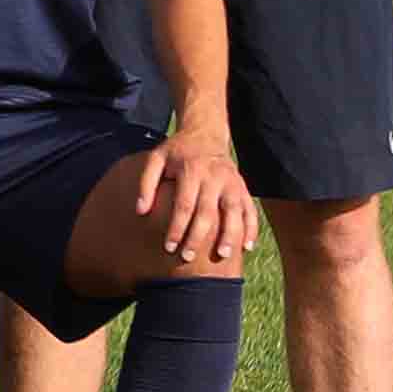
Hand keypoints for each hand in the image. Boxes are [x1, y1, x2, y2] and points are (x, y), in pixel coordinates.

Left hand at [134, 129, 255, 269]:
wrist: (206, 134)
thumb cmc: (176, 151)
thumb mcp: (156, 159)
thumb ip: (146, 183)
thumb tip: (140, 211)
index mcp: (192, 171)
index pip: (184, 205)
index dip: (177, 228)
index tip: (169, 247)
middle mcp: (215, 178)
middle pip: (208, 212)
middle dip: (198, 237)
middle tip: (187, 257)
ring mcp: (232, 183)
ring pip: (234, 212)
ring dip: (230, 235)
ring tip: (223, 255)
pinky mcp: (243, 187)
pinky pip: (250, 210)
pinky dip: (251, 228)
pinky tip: (247, 247)